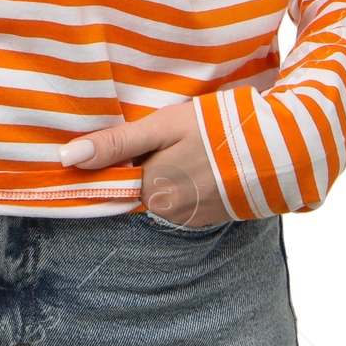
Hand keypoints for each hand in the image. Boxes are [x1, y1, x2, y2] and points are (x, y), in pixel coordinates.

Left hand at [59, 101, 230, 227]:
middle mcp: (168, 214)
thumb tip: (67, 158)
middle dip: (144, 165)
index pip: (114, 181)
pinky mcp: (213, 216)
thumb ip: (116, 143)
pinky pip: (185, 200)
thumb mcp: (162, 126)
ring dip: (166, 173)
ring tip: (186, 146)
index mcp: (151, 192)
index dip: (114, 160)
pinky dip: (186, 182)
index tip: (122, 143)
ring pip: (162, 193)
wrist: (278, 150)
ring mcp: (192, 219)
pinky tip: (200, 160)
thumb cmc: (214, 130)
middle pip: (139, 187)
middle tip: (163, 137)